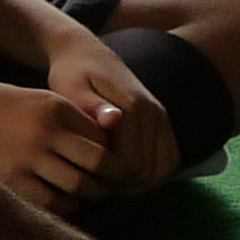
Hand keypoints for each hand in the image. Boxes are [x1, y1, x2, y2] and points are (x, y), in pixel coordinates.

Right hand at [0, 79, 110, 214]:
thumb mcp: (37, 101)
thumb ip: (70, 121)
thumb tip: (106, 149)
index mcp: (55, 107)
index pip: (103, 137)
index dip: (114, 153)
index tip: (115, 164)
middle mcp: (46, 132)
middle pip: (99, 163)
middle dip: (111, 177)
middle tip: (112, 184)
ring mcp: (27, 159)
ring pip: (79, 186)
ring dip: (90, 193)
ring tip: (89, 193)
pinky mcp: (11, 182)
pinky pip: (53, 202)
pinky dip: (66, 205)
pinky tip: (64, 200)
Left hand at [43, 33, 178, 195]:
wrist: (86, 54)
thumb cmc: (71, 75)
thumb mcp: (71, 89)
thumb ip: (92, 108)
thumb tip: (114, 120)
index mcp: (133, 106)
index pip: (130, 165)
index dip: (108, 181)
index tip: (85, 178)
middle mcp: (154, 112)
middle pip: (146, 172)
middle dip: (120, 185)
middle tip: (93, 181)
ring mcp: (162, 117)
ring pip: (161, 170)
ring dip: (136, 183)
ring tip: (108, 179)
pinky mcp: (163, 122)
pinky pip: (169, 161)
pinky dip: (151, 175)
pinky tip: (124, 174)